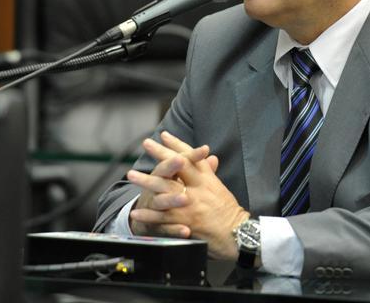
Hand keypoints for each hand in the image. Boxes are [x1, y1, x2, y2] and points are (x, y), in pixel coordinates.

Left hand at [128, 132, 248, 259]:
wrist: (238, 235)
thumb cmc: (230, 213)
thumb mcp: (220, 189)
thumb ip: (210, 174)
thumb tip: (209, 157)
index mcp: (208, 180)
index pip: (192, 157)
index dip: (177, 144)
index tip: (164, 135)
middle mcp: (199, 189)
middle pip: (177, 166)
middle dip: (160, 154)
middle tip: (146, 143)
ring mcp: (191, 204)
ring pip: (165, 190)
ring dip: (146, 182)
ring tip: (131, 175)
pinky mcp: (186, 221)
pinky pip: (163, 217)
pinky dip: (148, 215)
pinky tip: (136, 211)